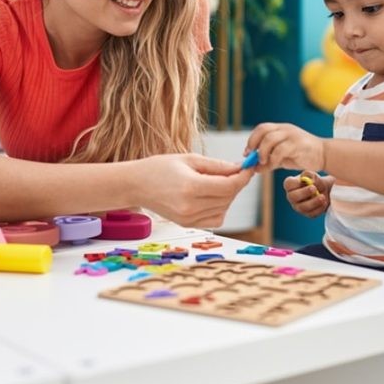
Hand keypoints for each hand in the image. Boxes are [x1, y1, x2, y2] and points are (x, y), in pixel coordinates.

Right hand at [136, 153, 253, 227]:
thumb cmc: (159, 168)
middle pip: (228, 197)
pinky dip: (219, 208)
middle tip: (234, 171)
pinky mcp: (187, 225)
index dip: (243, 177)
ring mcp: (188, 219)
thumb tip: (239, 168)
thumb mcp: (189, 159)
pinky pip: (215, 219)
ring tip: (216, 182)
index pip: (229, 186)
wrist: (136, 185)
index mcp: (190, 187)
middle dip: (236, 184)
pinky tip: (211, 196)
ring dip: (228, 196)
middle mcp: (190, 207)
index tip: (248, 168)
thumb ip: (216, 166)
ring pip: (224, 209)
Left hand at [245, 122, 324, 172]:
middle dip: (254, 143)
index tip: (247, 153)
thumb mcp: (282, 158)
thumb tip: (254, 168)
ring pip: (270, 139)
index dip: (252, 140)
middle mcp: (285, 129)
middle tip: (252, 157)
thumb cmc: (302, 155)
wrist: (323, 155)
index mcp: (280, 129)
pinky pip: (280, 150)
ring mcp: (292, 135)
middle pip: (263, 130)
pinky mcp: (297, 144)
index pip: (261, 128)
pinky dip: (273, 159)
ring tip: (262, 162)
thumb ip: (268, 160)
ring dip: (262, 152)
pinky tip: (273, 166)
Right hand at [283, 171, 330, 217]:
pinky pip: (312, 213)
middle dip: (304, 193)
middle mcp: (292, 197)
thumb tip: (311, 181)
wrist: (327, 192)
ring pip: (303, 207)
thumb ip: (311, 175)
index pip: (288, 184)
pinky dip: (320, 208)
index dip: (296, 183)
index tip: (306, 180)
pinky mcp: (307, 213)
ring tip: (322, 197)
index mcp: (291, 185)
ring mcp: (298, 206)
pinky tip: (324, 202)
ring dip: (313, 202)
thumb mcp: (315, 176)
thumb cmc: (317, 182)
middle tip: (314, 189)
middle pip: (293, 197)